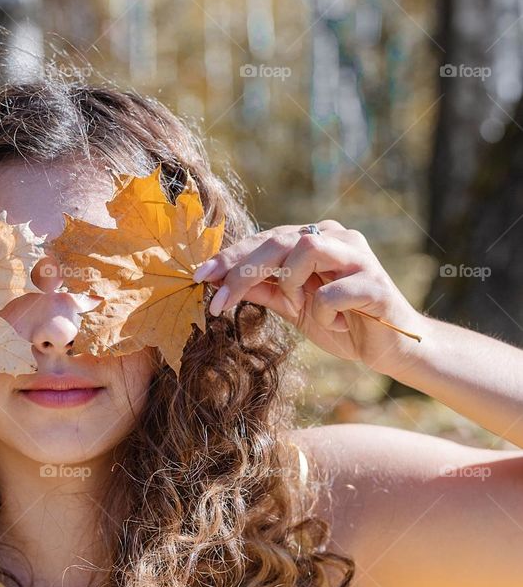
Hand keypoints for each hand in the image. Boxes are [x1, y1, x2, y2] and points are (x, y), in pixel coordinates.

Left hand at [192, 220, 423, 373]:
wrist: (388, 349)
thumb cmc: (340, 322)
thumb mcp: (292, 307)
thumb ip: (263, 290)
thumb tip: (218, 282)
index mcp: (315, 240)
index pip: (263, 239)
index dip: (229, 257)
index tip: (199, 278)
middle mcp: (337, 238)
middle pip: (279, 240)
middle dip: (241, 271)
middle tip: (216, 303)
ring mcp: (358, 257)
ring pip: (307, 249)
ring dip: (291, 284)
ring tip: (302, 307)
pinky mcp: (376, 283)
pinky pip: (333, 292)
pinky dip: (325, 312)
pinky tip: (339, 323)